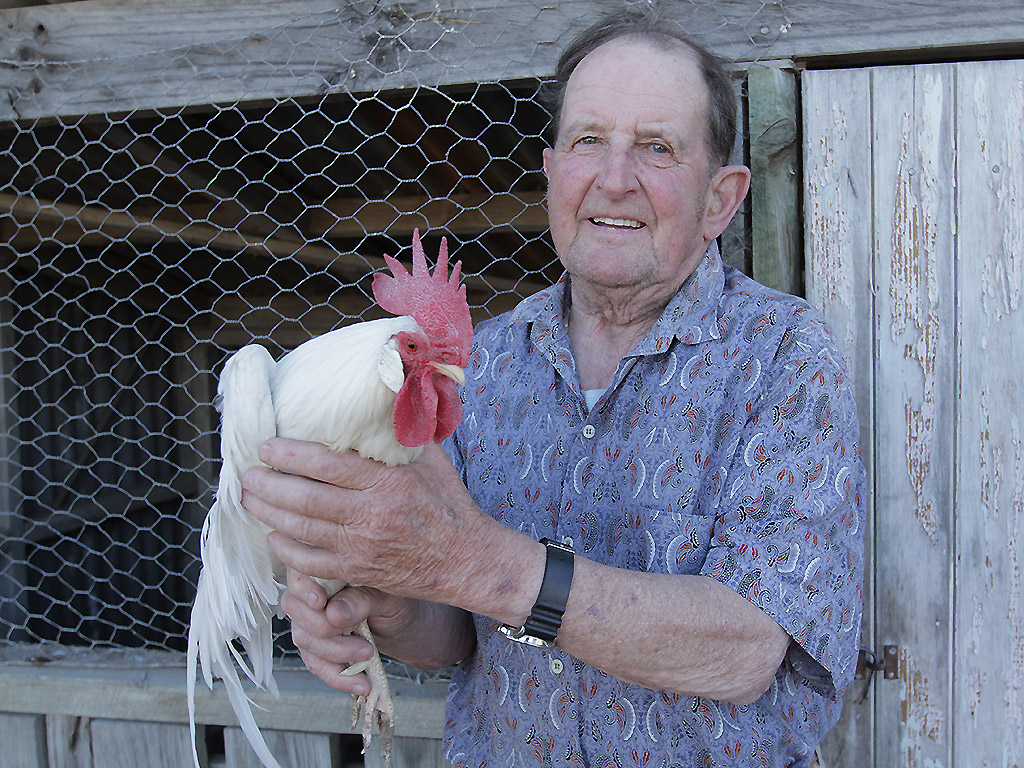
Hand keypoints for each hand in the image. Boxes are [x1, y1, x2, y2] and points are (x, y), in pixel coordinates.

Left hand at [241, 438, 504, 607]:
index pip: (326, 464)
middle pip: (303, 497)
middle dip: (267, 484)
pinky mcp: (358, 571)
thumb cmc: (448, 505)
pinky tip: (274, 533)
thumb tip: (380, 400)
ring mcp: (361, 547)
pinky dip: (285, 547)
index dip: (289, 454)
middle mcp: (370, 515)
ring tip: (250, 498)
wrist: (466, 560)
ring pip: (299, 529)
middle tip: (248, 473)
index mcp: (387, 482)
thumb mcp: (432, 460)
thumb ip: (402, 433)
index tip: (267, 447)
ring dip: (267, 513)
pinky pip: (309, 561)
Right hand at [281, 568, 414, 694]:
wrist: (406, 625)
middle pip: (295, 608)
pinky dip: (337, 677)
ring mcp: (309, 620)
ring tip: (368, 656)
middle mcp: (312, 591)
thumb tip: (333, 613)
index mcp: (327, 568)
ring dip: (335, 654)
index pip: (300, 573)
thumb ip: (361, 599)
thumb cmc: (397, 600)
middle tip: (361, 637)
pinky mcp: (315, 646)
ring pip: (304, 638)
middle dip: (326, 628)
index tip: (321, 602)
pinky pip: (315, 663)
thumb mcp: (387, 595)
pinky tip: (360, 683)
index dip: (304, 589)